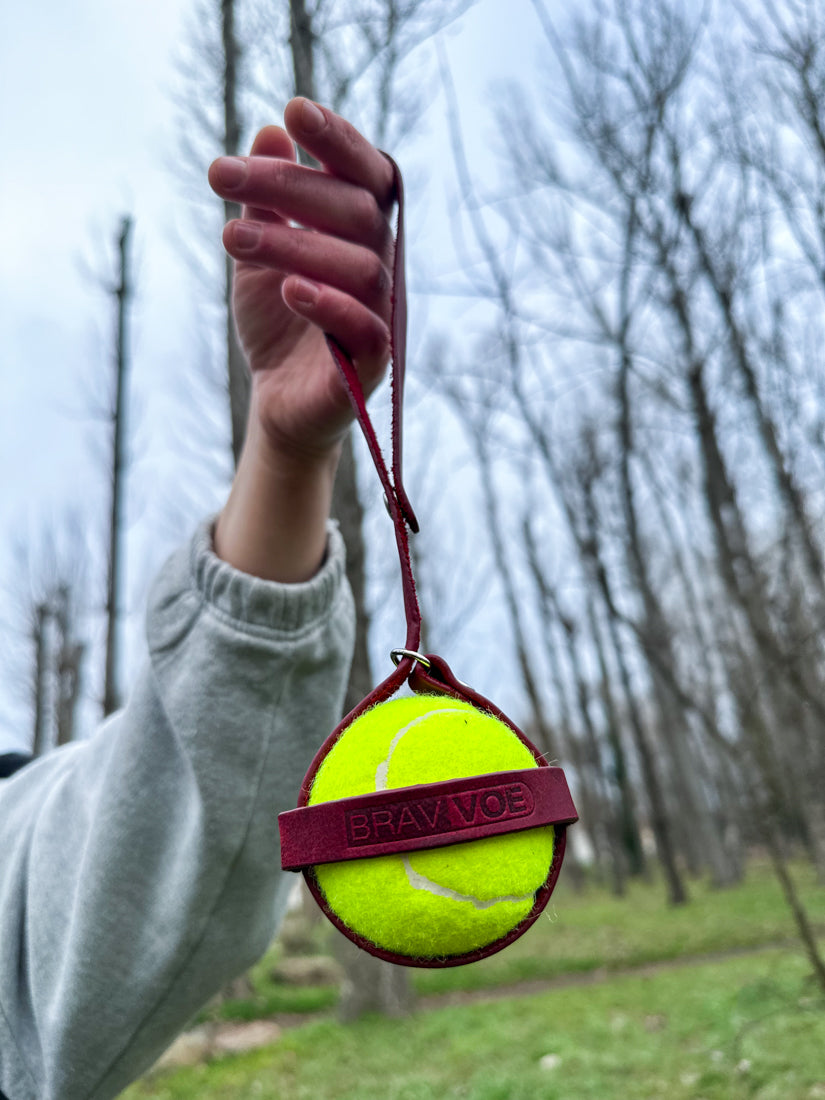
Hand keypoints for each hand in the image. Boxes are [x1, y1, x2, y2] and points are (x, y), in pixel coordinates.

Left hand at [208, 97, 395, 466]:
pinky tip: (288, 288)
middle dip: (287, 188)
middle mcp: (381, 269)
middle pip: (357, 212)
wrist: (278, 403)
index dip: (340, 141)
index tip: (293, 108)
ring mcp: (381, 317)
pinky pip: (368, 331)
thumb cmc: (278, 324)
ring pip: (361, 267)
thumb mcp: (259, 254)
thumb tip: (268, 132)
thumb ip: (266, 203)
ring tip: (230, 240)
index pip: (368, 177)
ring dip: (294, 245)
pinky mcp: (371, 366)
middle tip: (218, 175)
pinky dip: (330, 306)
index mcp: (361, 237)